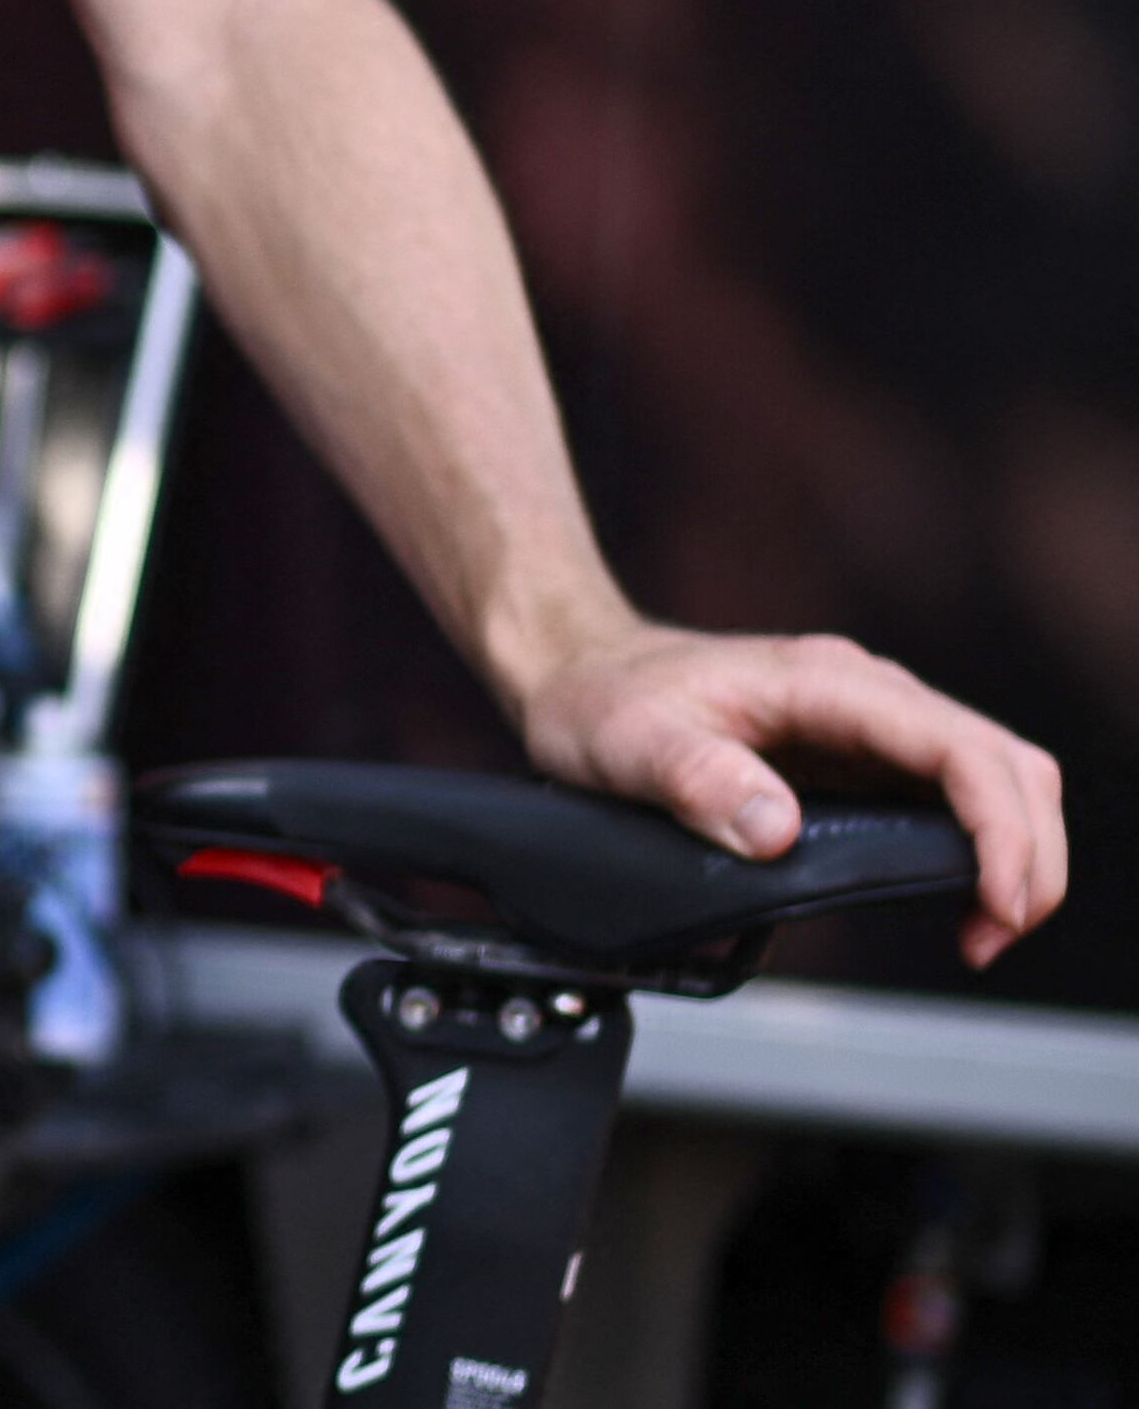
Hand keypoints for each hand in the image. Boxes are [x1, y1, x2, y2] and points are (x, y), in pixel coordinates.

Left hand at [516, 617, 1067, 965]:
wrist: (577, 670)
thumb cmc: (601, 698)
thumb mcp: (628, 743)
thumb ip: (698, 780)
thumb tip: (778, 830)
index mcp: (823, 683)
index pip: (958, 748)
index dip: (999, 828)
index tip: (995, 901)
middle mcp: (863, 695)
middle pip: (1004, 763)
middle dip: (1027, 851)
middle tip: (994, 934)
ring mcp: (868, 724)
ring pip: (994, 777)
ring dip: (1014, 852)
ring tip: (983, 929)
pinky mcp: (861, 754)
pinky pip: (952, 795)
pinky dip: (978, 848)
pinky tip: (957, 898)